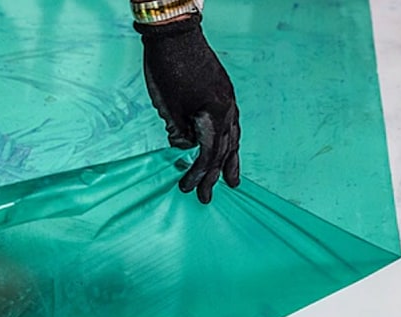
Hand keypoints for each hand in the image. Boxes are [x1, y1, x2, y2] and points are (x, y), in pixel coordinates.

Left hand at [136, 15, 239, 203]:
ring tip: (233, 181)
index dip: (197, 174)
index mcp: (214, 115)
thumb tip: (183, 146)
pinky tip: (228, 147)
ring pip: (233, 137)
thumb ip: (179, 132)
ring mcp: (228, 99)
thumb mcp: (168, 107)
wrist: (174, 32)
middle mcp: (227, 109)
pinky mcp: (224, 92)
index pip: (209, 154)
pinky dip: (229, 140)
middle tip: (205, 198)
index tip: (186, 189)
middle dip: (213, 176)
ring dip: (230, 161)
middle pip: (224, 150)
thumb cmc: (167, 69)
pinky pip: (231, 123)